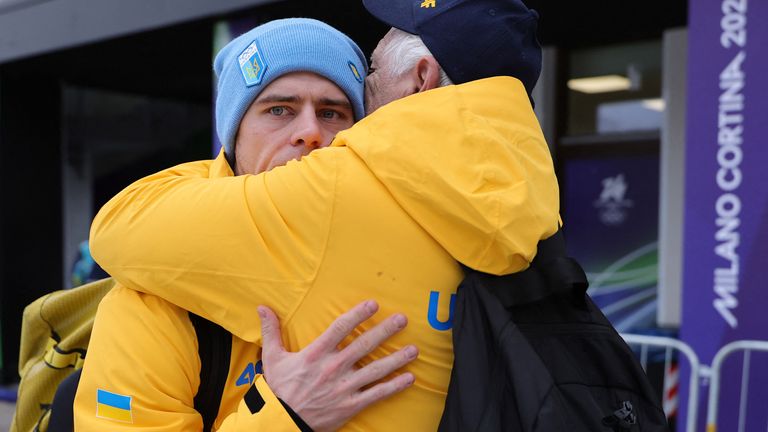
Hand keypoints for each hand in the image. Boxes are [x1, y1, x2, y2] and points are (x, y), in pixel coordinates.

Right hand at [257, 301, 417, 431]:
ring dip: (396, 359)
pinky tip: (409, 378)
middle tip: (403, 319)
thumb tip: (262, 307)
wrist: (283, 422)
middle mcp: (333, 368)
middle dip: (385, 331)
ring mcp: (344, 387)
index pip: (340, 328)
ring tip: (414, 349)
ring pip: (376, 370)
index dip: (358, 315)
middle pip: (364, 345)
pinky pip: (376, 394)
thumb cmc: (279, 388)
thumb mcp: (272, 357)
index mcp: (316, 353)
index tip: (373, 304)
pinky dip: (394, 386)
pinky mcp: (351, 405)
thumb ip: (271, 331)